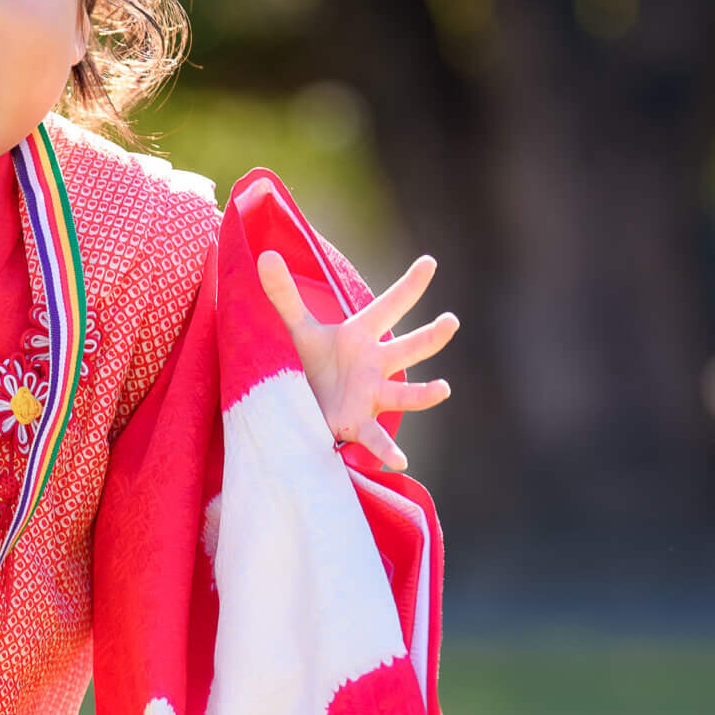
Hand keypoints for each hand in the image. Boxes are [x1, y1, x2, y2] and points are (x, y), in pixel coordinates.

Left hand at [256, 248, 455, 474]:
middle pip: (409, 348)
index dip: (409, 285)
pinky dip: (388, 450)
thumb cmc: (310, 364)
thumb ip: (284, 294)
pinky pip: (377, 438)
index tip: (429, 262)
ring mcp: (371, 394)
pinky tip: (400, 461)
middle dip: (430, 337)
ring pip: (404, 393)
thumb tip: (264, 253)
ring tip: (442, 389)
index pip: (389, 306)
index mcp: (362, 336)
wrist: (301, 404)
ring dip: (423, 393)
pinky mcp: (358, 423)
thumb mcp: (297, 329)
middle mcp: (375, 364)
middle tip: (450, 322)